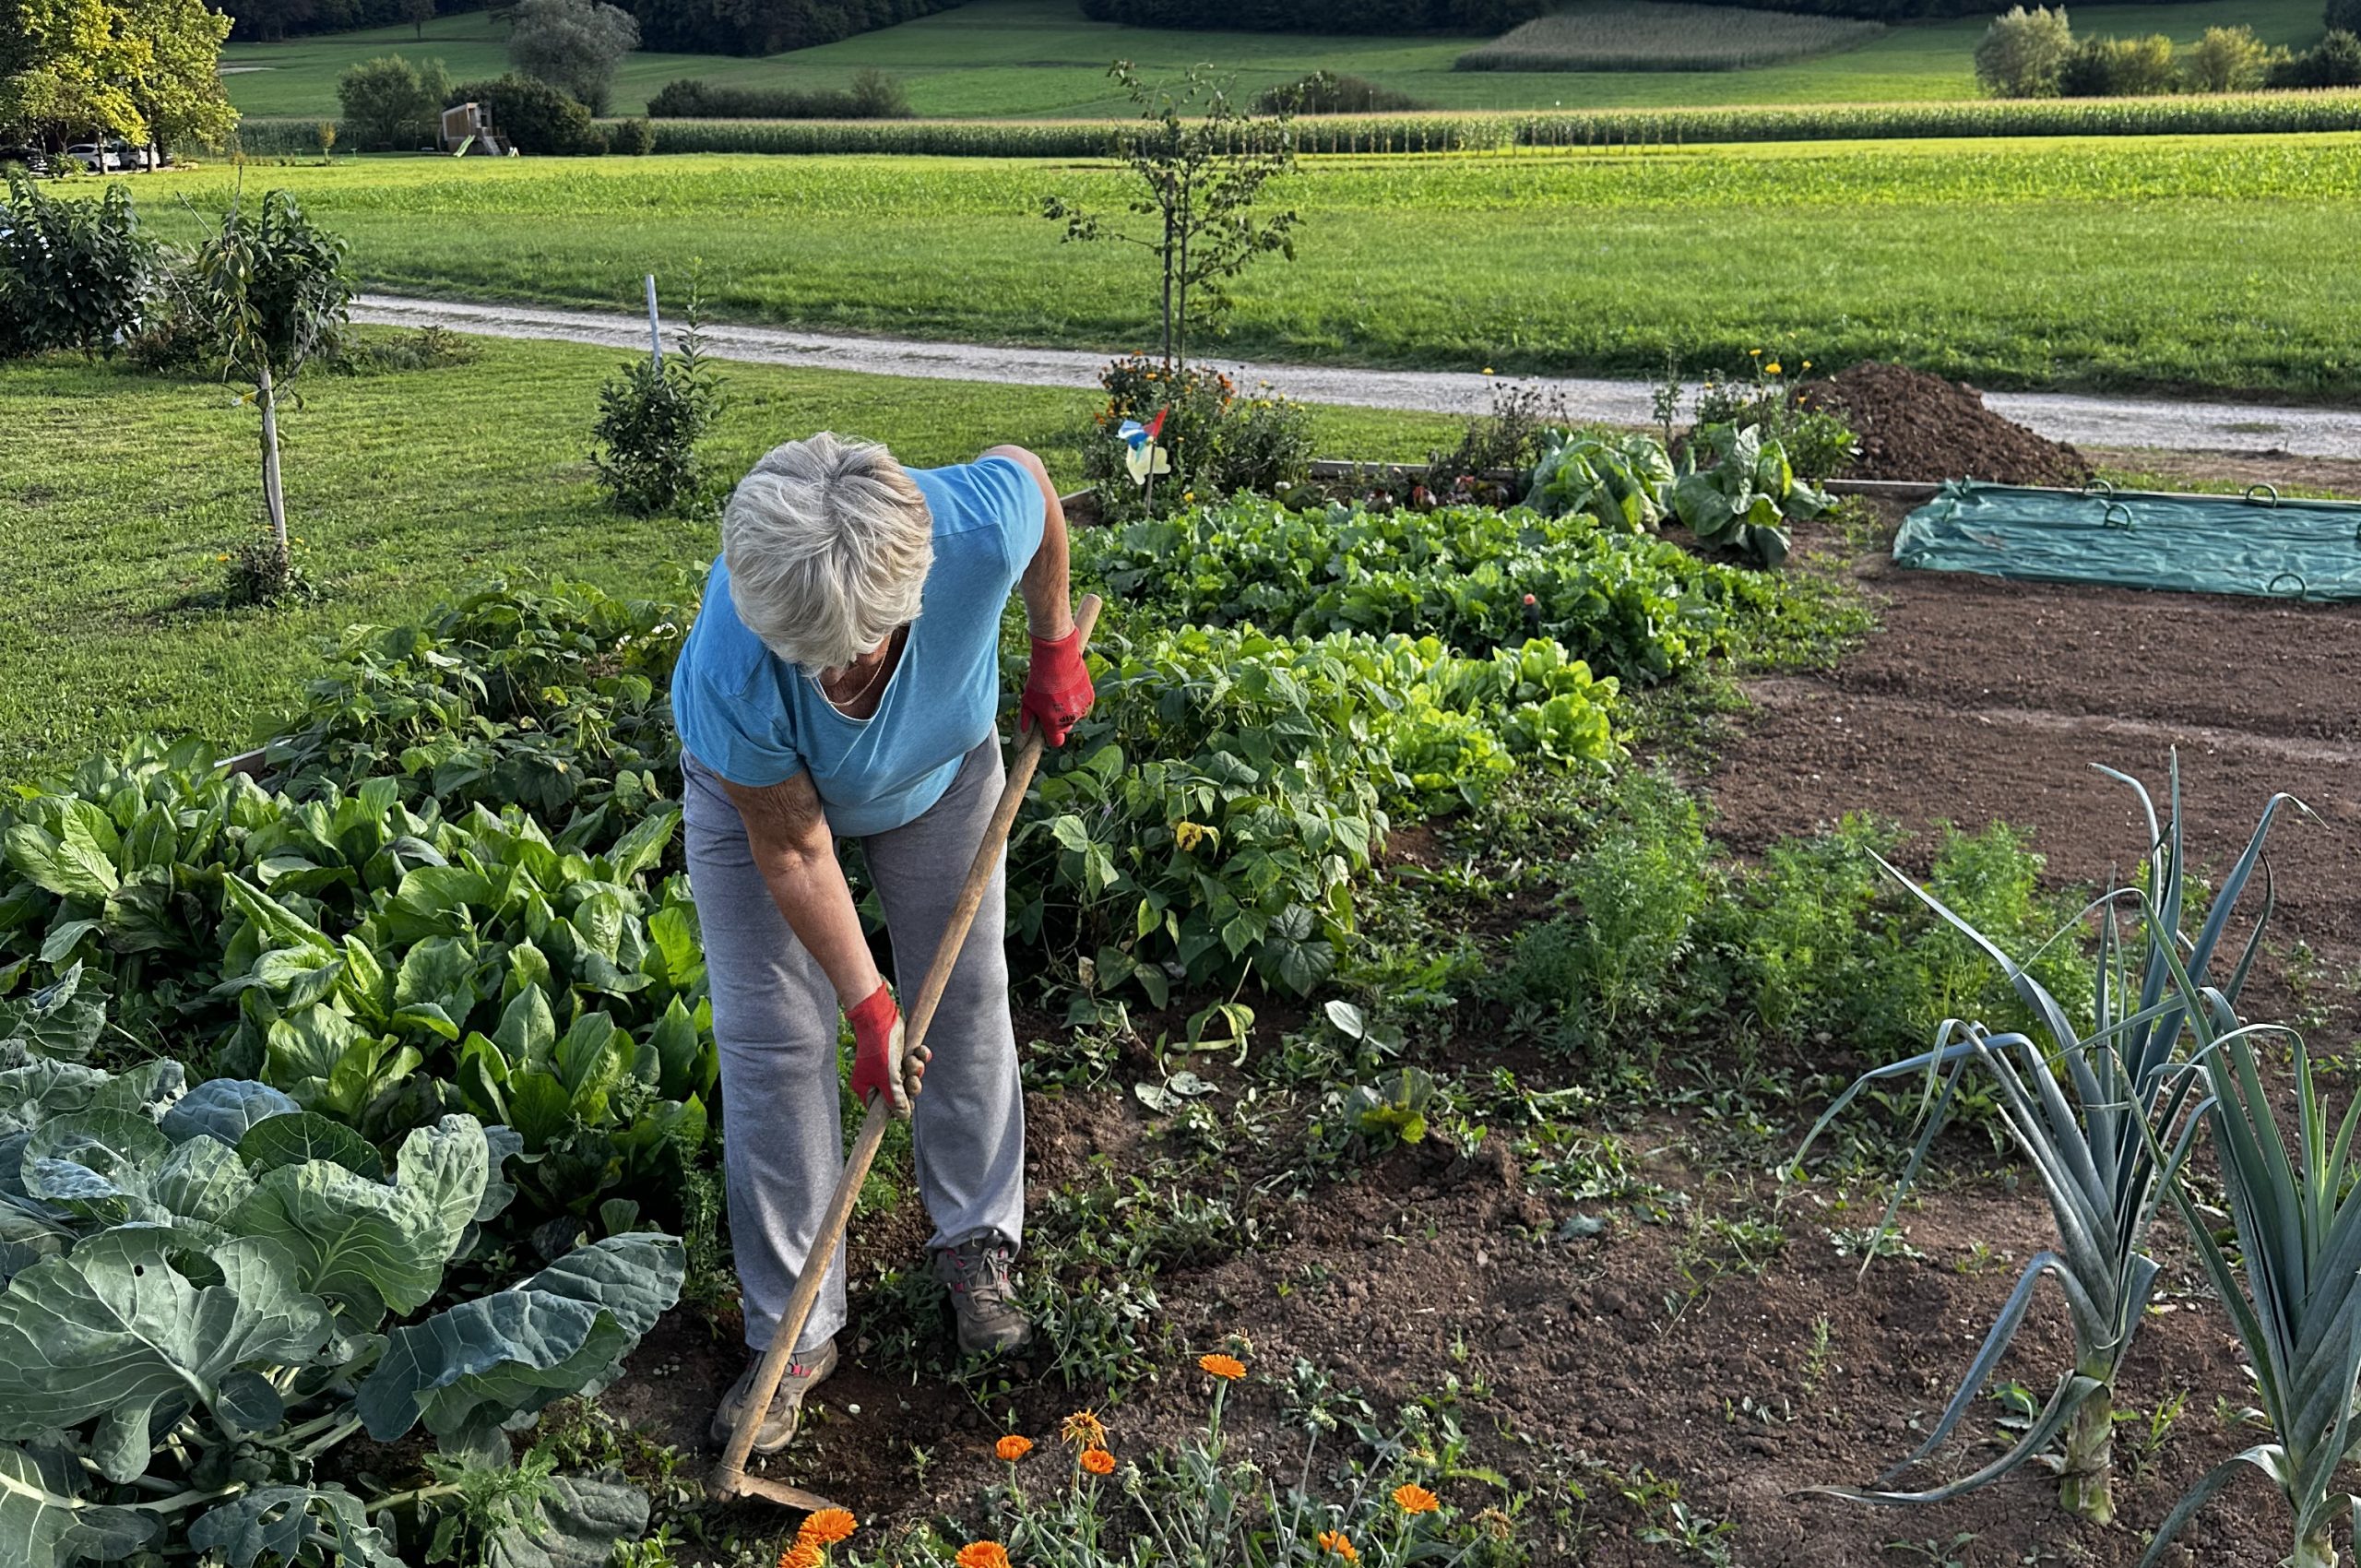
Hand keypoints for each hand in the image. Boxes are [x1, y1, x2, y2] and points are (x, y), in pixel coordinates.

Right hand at [847, 983, 926, 1116]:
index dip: (896, 1109)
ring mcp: (889, 1065)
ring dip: (916, 1069)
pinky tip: (921, 1050)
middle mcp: (877, 1078)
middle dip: (911, 1086)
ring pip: (910, 1076)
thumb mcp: (888, 1079)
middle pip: (901, 1093)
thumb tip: (903, 1116)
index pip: (882, 1109)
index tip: (908, 1106)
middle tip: (912, 1080)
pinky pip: (914, 1061)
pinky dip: (920, 1056)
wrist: (880, 1017)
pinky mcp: (900, 1052)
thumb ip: (896, 1099)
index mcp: (867, 1088)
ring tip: (913, 1060)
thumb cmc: (879, 1049)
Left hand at [1020, 625, 1094, 746]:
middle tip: (1050, 703)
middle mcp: (1069, 720)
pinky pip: (1083, 704)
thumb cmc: (1039, 681)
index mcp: (1053, 724)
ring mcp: (1081, 709)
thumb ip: (1026, 718)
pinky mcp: (1090, 697)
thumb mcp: (1027, 700)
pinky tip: (1069, 686)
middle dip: (1058, 720)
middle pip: (1064, 728)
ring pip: (1074, 715)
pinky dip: (1077, 698)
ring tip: (1059, 691)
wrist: (1057, 659)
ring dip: (1068, 708)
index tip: (1047, 729)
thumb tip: (1024, 731)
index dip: (1051, 736)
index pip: (1056, 742)